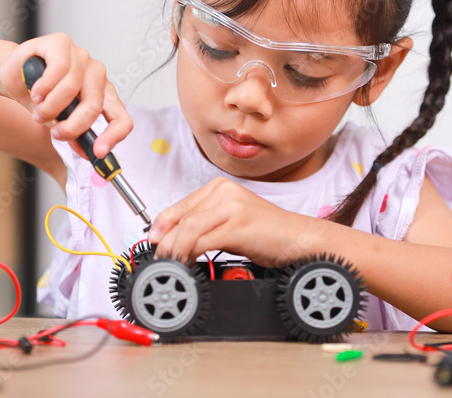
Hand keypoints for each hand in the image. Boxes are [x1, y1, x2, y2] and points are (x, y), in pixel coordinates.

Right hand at [0, 33, 132, 158]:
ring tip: (39, 111)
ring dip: (51, 107)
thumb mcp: (57, 121)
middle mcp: (96, 74)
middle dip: (72, 126)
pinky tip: (36, 92)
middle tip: (55, 134)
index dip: (113, 136)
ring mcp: (81, 57)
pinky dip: (44, 87)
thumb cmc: (37, 96)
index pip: (121, 117)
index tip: (98, 152)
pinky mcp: (62, 43)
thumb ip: (74, 134)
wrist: (12, 75)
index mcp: (102, 94)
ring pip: (72, 88)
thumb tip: (86, 152)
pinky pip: (59, 69)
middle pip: (94, 105)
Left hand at [147, 177, 320, 266]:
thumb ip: (205, 226)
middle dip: (166, 241)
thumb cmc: (268, 233)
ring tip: (171, 265)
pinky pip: (204, 240)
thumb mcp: (229, 224)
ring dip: (175, 249)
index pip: (181, 206)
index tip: (153, 242)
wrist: (298, 238)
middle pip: (183, 217)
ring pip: (190, 227)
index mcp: (220, 187)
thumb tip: (175, 240)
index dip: (162, 225)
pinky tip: (188, 264)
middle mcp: (225, 192)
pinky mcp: (239, 224)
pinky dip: (190, 254)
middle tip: (160, 260)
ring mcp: (233, 206)